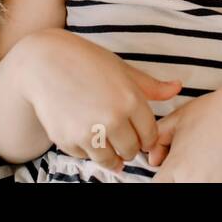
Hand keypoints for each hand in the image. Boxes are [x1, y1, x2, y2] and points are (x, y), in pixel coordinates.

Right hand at [22, 29, 180, 174]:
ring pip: (110, 160)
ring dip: (110, 153)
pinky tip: (84, 130)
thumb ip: (151, 86)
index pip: (150, 136)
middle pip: (132, 151)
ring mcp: (88, 132)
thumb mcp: (122, 70)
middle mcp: (112, 119)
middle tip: (122, 135)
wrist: (44, 61)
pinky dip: (87, 149)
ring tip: (105, 138)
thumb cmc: (86, 61)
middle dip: (129, 146)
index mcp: (130, 100)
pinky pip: (85, 156)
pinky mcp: (67, 140)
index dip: (146, 136)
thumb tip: (178, 87)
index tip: (140, 133)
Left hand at [148, 85, 221, 182]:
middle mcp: (190, 180)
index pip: (160, 186)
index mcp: (175, 167)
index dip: (170, 179)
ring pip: (201, 189)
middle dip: (188, 179)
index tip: (181, 171)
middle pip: (180, 189)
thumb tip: (154, 159)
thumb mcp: (182, 118)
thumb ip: (161, 138)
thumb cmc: (217, 109)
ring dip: (208, 181)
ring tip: (217, 169)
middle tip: (203, 168)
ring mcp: (213, 186)